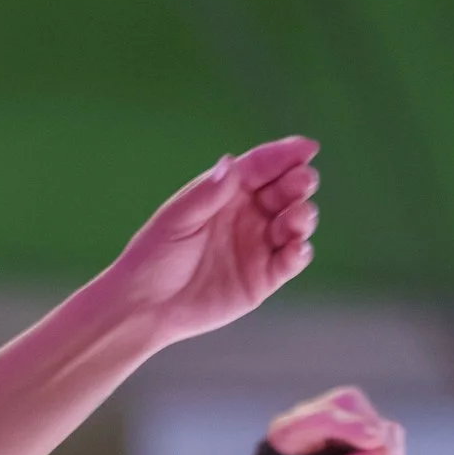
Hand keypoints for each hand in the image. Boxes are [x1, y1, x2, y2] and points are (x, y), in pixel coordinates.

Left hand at [108, 137, 318, 348]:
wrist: (146, 306)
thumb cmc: (154, 256)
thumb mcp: (177, 220)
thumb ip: (207, 194)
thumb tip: (231, 163)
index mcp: (227, 192)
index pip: (262, 167)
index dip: (286, 155)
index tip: (308, 148)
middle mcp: (249, 214)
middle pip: (284, 191)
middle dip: (299, 183)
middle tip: (303, 182)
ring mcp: (259, 245)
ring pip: (294, 223)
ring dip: (302, 216)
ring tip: (297, 217)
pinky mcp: (264, 277)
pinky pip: (290, 261)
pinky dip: (299, 252)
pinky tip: (297, 248)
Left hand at [261, 384, 404, 454]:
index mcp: (287, 433)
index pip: (321, 417)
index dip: (350, 426)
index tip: (375, 439)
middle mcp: (313, 418)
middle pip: (353, 406)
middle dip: (376, 439)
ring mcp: (341, 422)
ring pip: (377, 423)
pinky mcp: (363, 432)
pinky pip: (390, 437)